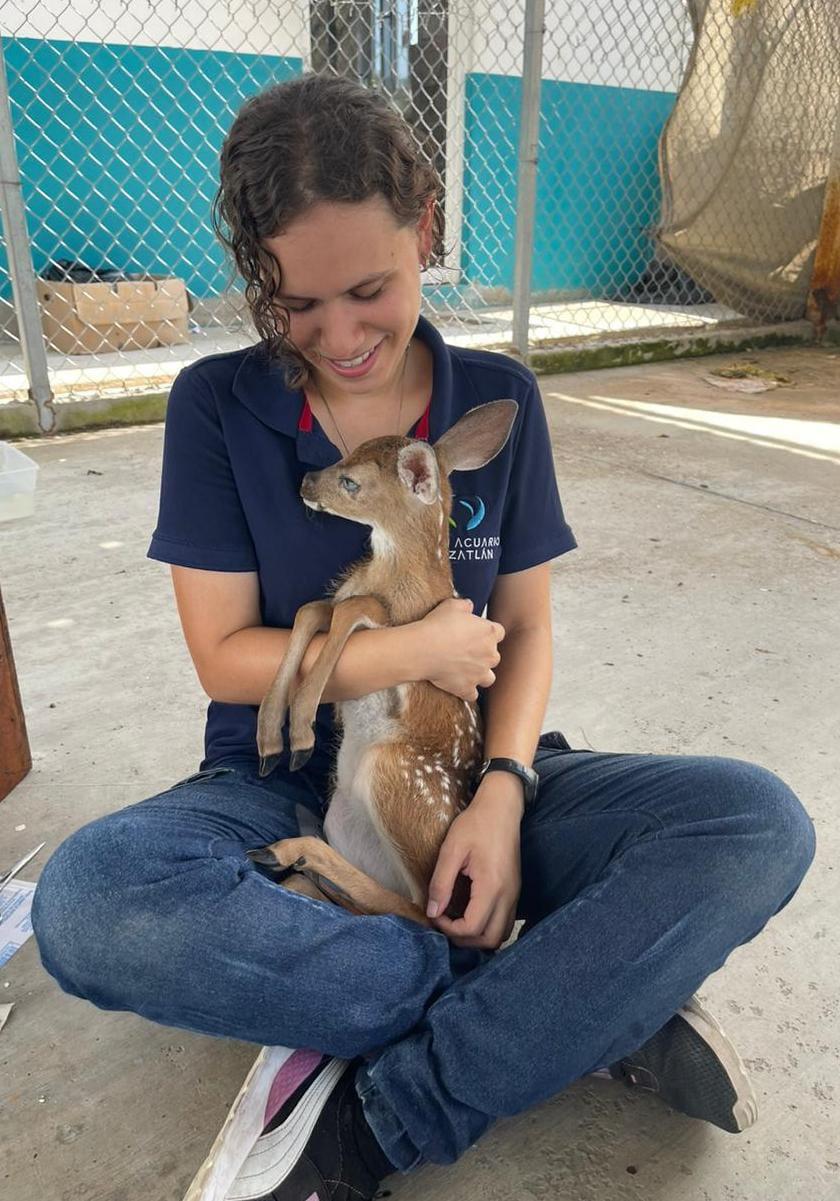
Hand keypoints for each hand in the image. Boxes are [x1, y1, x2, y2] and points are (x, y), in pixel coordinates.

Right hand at [420, 597, 504, 700]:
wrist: (424, 649)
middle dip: (483, 655)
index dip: (487, 633)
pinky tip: (457, 686)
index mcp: (490, 633)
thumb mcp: (451, 606)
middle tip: (466, 651)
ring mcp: (480, 674)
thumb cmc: (438, 626)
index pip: (499, 632)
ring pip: (489, 678)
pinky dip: (466, 691)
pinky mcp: (467, 688)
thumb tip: (469, 605)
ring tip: (465, 671)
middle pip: (494, 656)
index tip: (476, 633)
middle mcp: (490, 654)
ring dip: (480, 675)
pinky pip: (472, 695)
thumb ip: (464, 605)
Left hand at [426, 778, 522, 948]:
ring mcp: (514, 894)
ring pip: (500, 935)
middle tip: (445, 924)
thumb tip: (432, 912)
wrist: (502, 808)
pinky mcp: (515, 891)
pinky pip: (505, 922)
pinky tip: (470, 914)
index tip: (435, 914)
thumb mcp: (451, 849)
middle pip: (490, 940)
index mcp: (491, 885)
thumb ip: (441, 883)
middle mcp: (508, 895)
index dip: (449, 929)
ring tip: (457, 922)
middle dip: (464, 940)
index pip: (472, 928)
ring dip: (478, 937)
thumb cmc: (475, 824)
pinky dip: (488, 927)